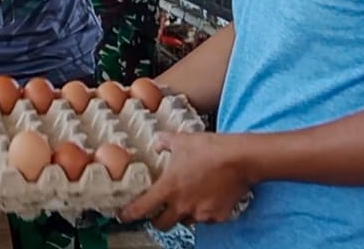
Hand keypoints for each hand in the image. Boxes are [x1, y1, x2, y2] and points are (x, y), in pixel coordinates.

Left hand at [119, 131, 252, 230]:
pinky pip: (206, 218)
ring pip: (186, 221)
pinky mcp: (217, 216)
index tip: (124, 215)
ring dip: (183, 214)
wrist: (239, 158)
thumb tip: (158, 144)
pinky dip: (204, 212)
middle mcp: (182, 205)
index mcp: (168, 188)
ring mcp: (200, 213)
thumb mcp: (181, 140)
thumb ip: (164, 142)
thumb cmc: (209, 149)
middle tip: (159, 212)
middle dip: (158, 220)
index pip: (142, 208)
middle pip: (162, 224)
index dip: (130, 213)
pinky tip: (208, 198)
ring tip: (188, 199)